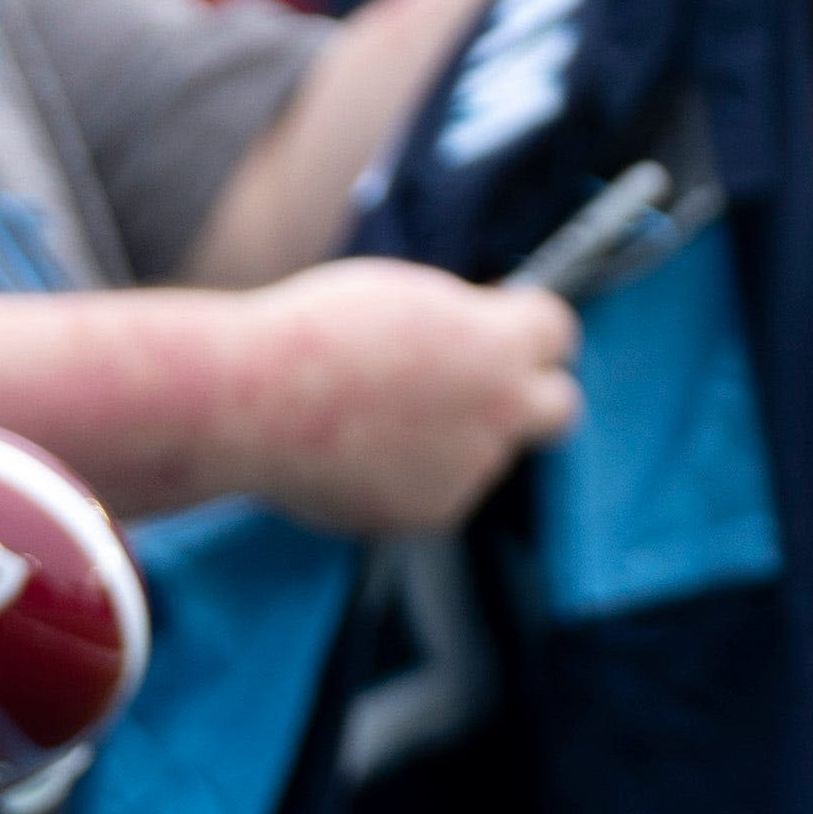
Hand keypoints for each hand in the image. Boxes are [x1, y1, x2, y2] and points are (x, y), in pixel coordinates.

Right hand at [216, 257, 583, 535]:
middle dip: (531, 397)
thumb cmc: (315, 336)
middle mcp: (501, 409)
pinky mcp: (432, 513)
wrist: (253, 404)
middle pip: (559, 408)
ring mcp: (470, 468)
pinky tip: (352, 453)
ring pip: (480, 450)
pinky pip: (436, 487)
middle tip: (486, 387)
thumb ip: (463, 326)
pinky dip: (406, 475)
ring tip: (368, 415)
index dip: (526, 330)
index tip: (503, 330)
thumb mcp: (405, 301)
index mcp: (499, 344)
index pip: (557, 333)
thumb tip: (487, 345)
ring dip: (447, 437)